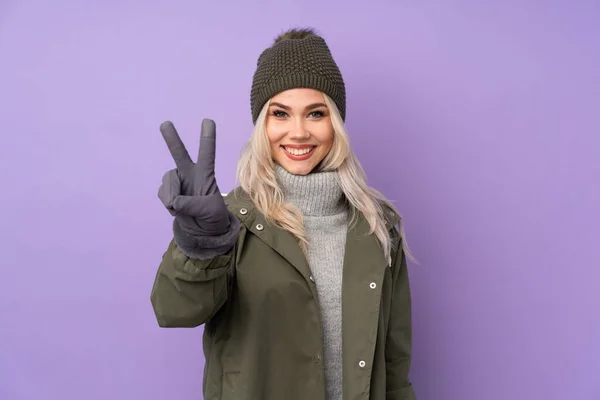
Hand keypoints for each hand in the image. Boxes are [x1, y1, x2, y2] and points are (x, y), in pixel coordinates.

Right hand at [158, 119, 230, 235]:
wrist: (202, 230)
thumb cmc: (213, 217)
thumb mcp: (210, 211)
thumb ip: (193, 205)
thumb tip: (174, 201)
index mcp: (205, 174)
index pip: (207, 153)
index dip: (207, 137)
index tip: (208, 121)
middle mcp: (190, 173)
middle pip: (179, 154)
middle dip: (172, 139)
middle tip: (165, 124)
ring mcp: (178, 182)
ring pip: (168, 180)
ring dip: (172, 193)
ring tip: (179, 207)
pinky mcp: (169, 192)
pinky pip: (162, 193)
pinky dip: (168, 203)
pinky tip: (176, 209)